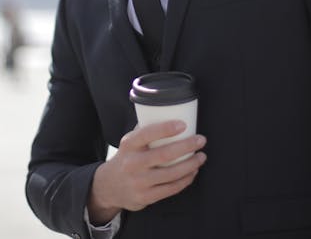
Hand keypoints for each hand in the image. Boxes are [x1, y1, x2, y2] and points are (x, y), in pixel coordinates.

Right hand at [87, 120, 206, 224]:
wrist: (109, 186)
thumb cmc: (127, 158)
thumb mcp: (129, 143)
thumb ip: (145, 132)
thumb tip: (171, 115)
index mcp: (129, 145)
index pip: (147, 134)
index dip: (166, 129)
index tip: (183, 125)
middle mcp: (132, 163)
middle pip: (164, 154)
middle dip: (187, 146)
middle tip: (200, 140)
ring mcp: (139, 182)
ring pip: (171, 174)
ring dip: (191, 164)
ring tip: (201, 157)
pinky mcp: (146, 197)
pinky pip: (171, 188)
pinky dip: (185, 180)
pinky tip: (192, 172)